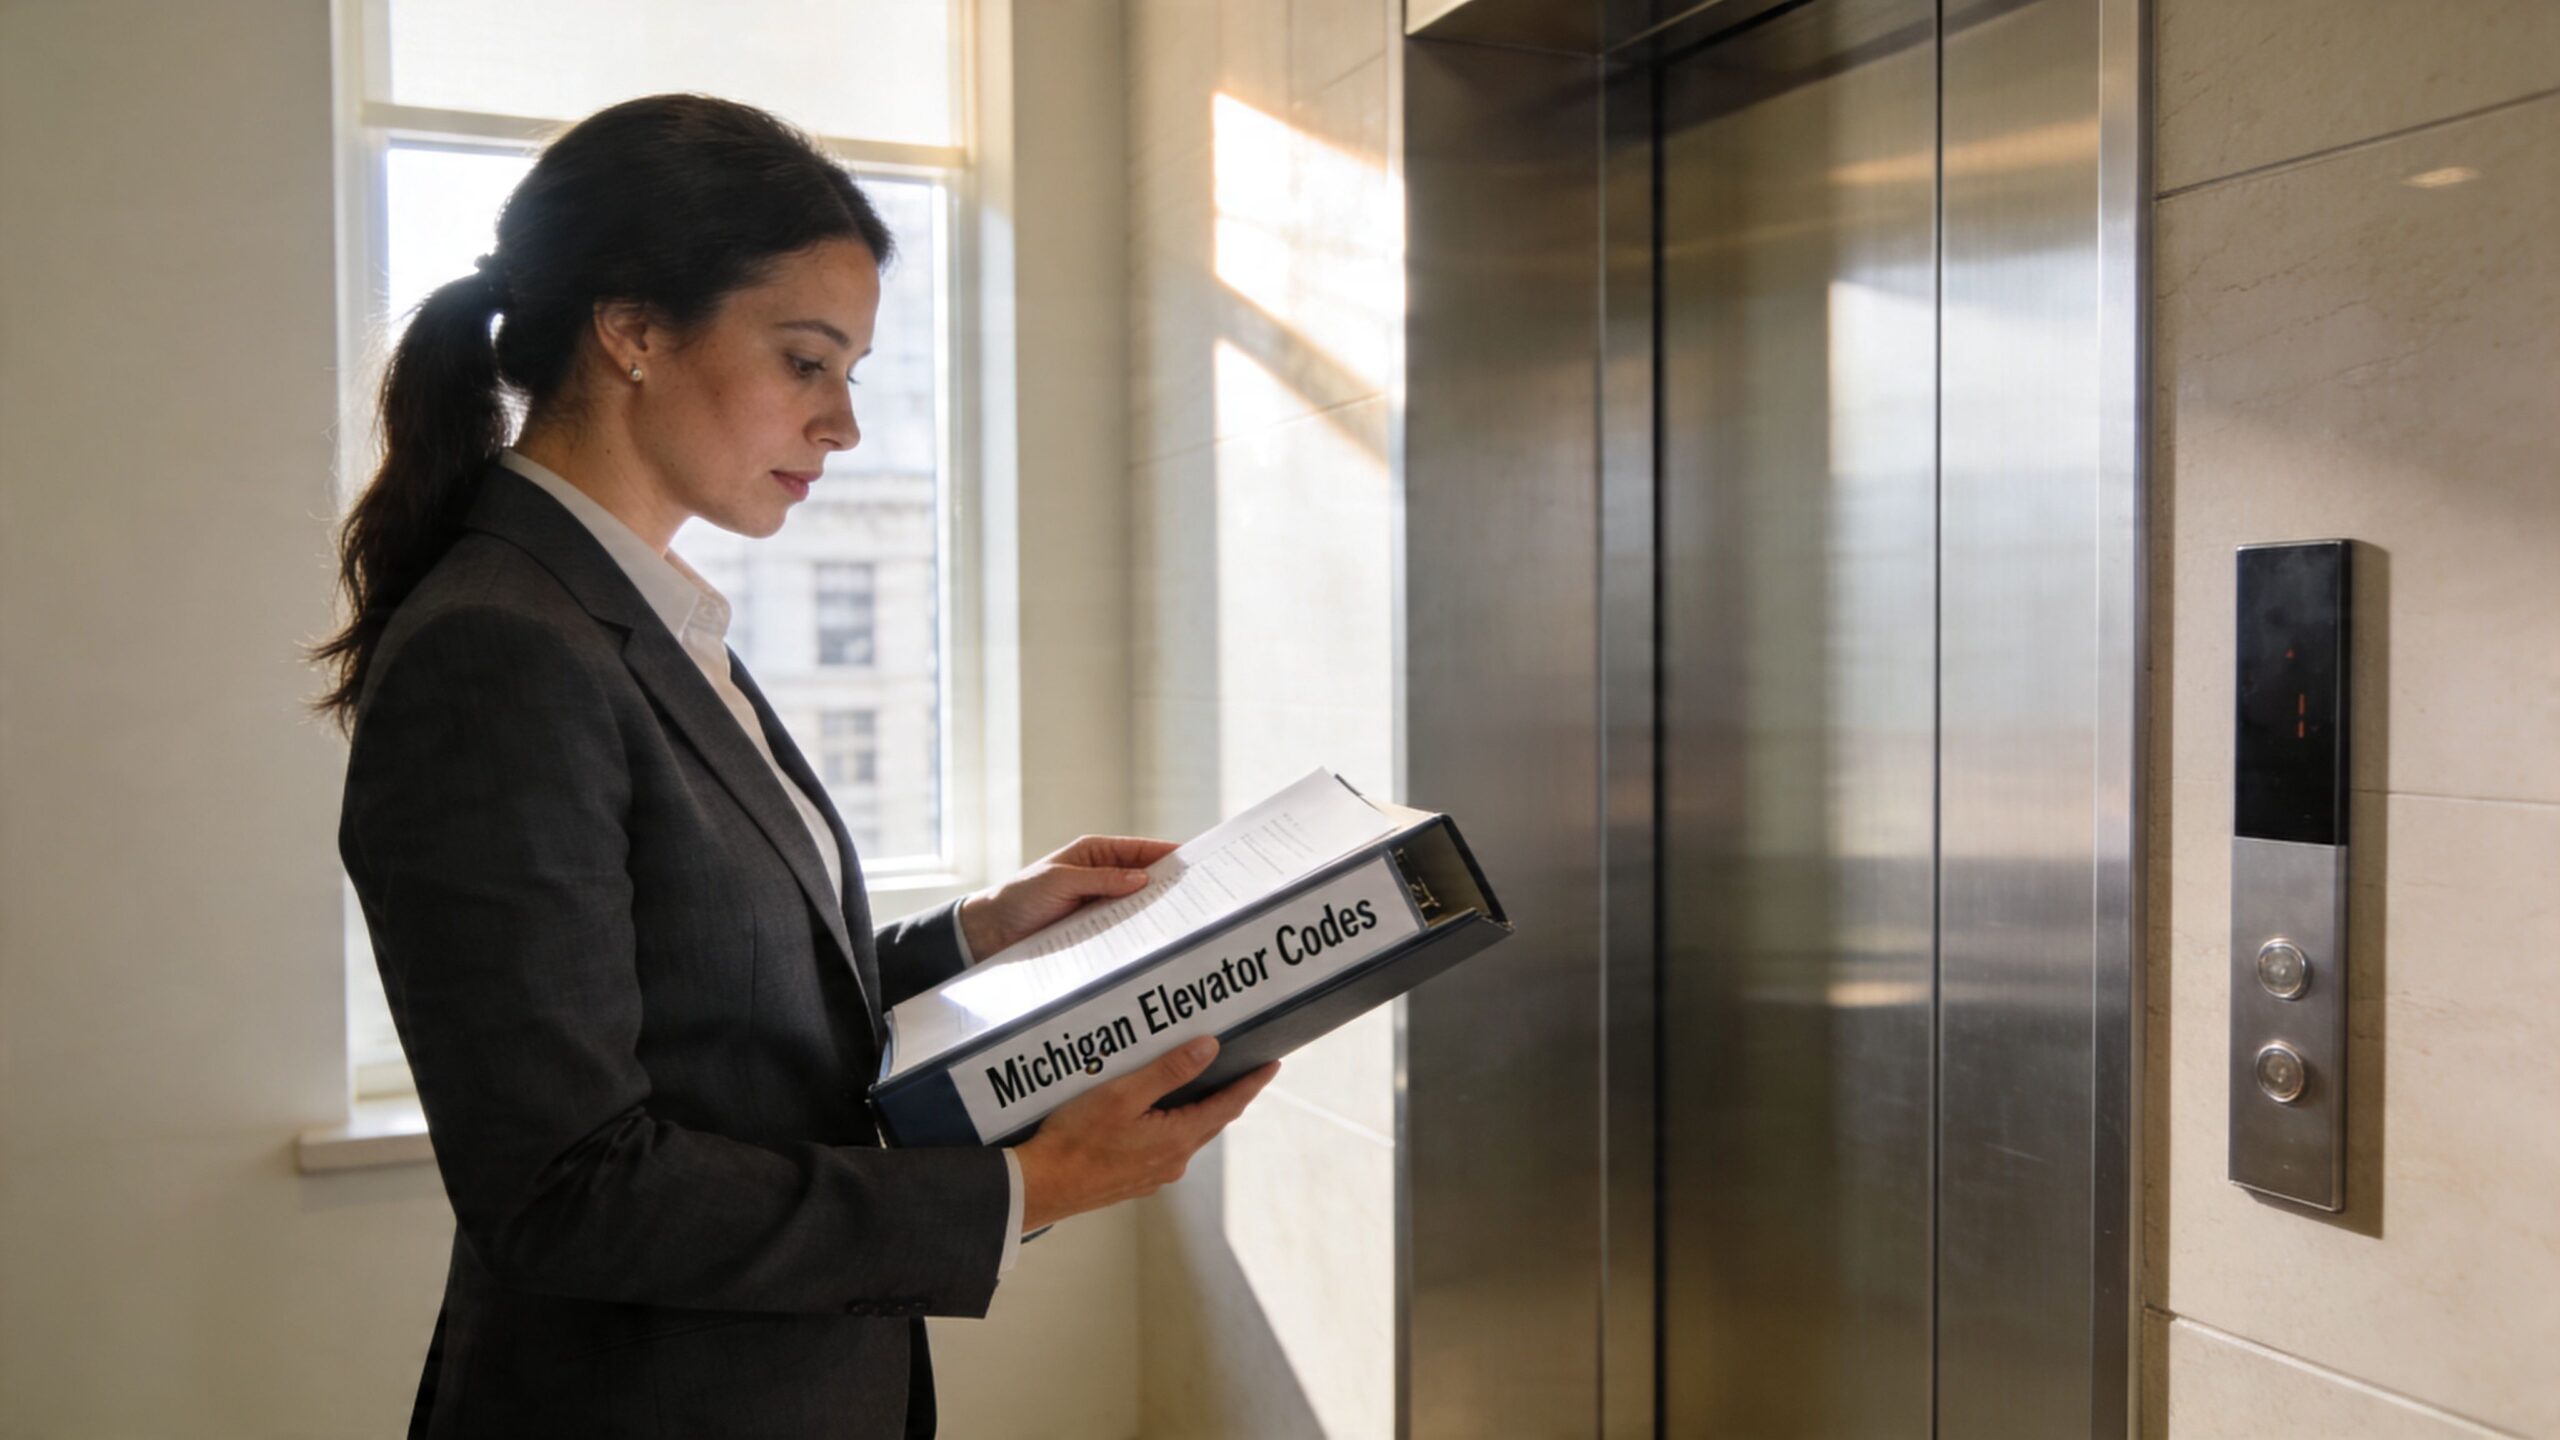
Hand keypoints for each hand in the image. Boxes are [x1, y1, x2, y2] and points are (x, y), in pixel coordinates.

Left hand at [957, 834, 1178, 958]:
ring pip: (1137, 906)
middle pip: (1145, 879)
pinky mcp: (1095, 930)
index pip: (1141, 850)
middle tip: (1197, 896)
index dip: (1169, 854)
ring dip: (1154, 913)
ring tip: (1181, 921)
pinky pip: (1123, 929)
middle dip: (1168, 886)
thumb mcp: (1059, 881)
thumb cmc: (1020, 896)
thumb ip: (1100, 879)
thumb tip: (1142, 879)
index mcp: (1095, 853)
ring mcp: (1100, 905)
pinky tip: (1152, 941)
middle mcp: (1102, 877)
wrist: (991, 932)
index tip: (1195, 862)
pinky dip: (1137, 933)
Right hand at [1011, 1037, 1280, 1230]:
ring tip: (1205, 1085)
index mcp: (1177, 1139)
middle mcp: (1173, 1161)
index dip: (1251, 1083)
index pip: (1227, 1105)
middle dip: (1230, 1095)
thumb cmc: (1075, 1140)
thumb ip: (1169, 1071)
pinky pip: (1167, 1147)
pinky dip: (1175, 1126)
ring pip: (1189, 1135)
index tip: (1273, 1065)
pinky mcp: (1135, 1179)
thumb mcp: (1123, 1094)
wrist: (1041, 1186)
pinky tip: (1161, 1115)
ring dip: (1201, 1110)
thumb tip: (1209, 1049)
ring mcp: (1154, 1174)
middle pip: (1212, 1121)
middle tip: (1245, 1070)